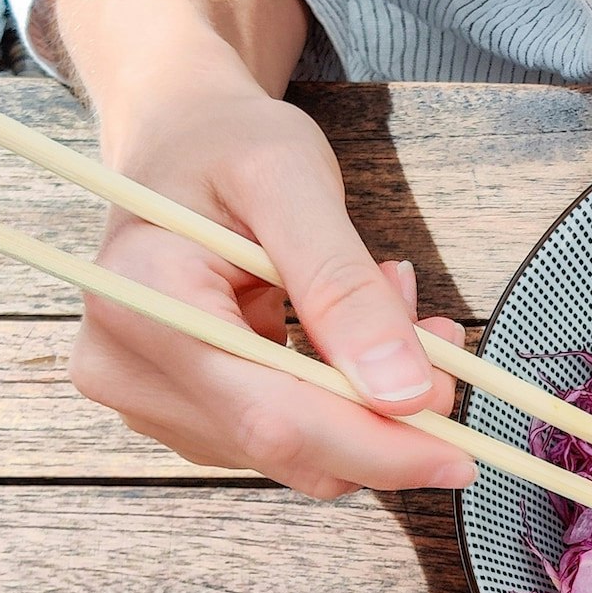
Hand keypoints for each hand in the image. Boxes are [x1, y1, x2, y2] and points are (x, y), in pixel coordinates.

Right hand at [69, 73, 475, 497]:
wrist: (179, 138)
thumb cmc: (227, 143)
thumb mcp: (292, 179)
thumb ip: (344, 285)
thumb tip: (403, 393)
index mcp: (143, 304)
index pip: (273, 419)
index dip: (378, 447)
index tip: (462, 455)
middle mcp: (129, 368)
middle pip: (291, 449)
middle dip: (390, 418)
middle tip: (447, 350)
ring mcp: (153, 400)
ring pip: (303, 451)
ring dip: (372, 396)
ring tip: (387, 299)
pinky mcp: (187, 414)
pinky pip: (292, 437)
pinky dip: (346, 394)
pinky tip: (354, 328)